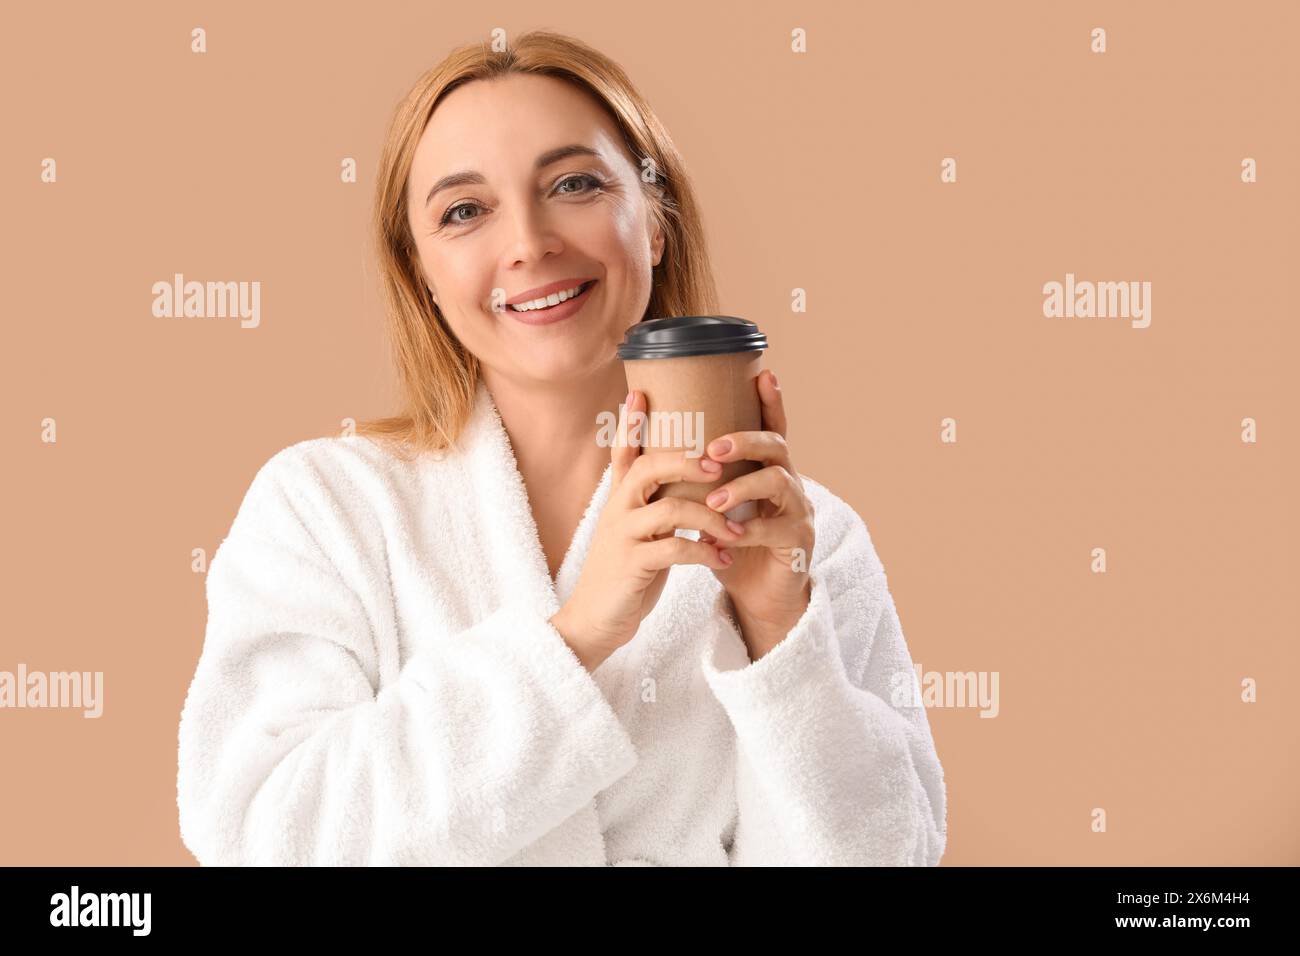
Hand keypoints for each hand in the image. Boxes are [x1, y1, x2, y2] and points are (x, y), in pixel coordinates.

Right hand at [550, 389, 746, 671]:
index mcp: (619, 499)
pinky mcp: (632, 565)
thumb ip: (656, 505)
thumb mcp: (638, 532)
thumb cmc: (624, 573)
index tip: (641, 391)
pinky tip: (723, 560)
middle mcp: (618, 510)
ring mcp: (623, 536)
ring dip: (710, 517)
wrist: (596, 620)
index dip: (632, 422)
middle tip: (719, 464)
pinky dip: (704, 552)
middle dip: (687, 460)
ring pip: (670, 509)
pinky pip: (675, 549)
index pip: (623, 452)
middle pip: (649, 468)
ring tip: (736, 531)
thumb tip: (689, 482)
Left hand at [697, 369, 815, 660]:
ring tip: (713, 501)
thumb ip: (697, 480)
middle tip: (713, 448)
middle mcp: (789, 484)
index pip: (771, 428)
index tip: (764, 373)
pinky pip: (778, 529)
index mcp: (767, 470)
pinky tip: (728, 538)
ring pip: (781, 483)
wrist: (755, 597)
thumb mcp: (711, 508)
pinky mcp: (799, 543)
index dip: (770, 402)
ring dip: (744, 487)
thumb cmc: (730, 545)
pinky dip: (750, 532)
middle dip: (745, 441)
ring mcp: (799, 512)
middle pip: (778, 446)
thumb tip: (653, 444)